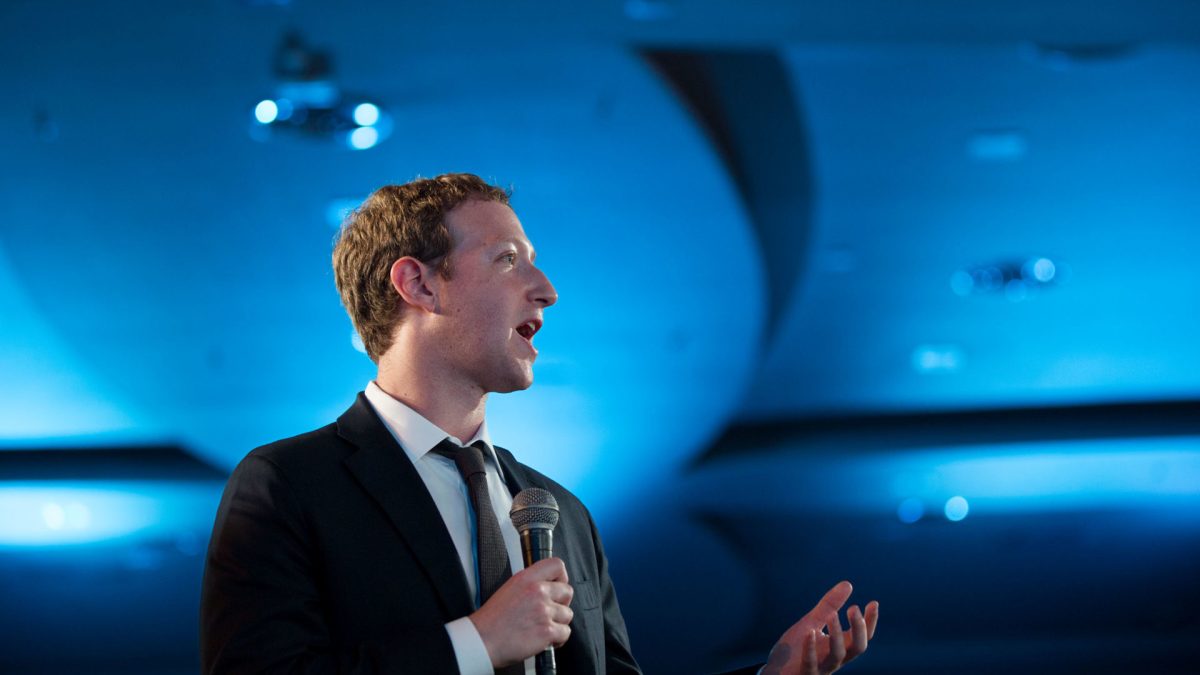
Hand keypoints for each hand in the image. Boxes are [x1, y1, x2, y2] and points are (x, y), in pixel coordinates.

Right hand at [469, 557, 574, 667]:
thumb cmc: (492, 621)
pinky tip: (545, 640)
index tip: (557, 587)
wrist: (482, 641)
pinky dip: (558, 639)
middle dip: (561, 604)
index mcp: (526, 578)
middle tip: (549, 613)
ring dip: (558, 623)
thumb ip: (530, 585)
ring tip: (542, 628)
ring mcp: (543, 610)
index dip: (561, 578)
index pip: (557, 565)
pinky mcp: (547, 630)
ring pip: (568, 614)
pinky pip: (565, 633)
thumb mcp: (509, 589)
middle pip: (568, 591)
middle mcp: (537, 591)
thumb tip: (548, 587)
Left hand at [762, 581, 878, 674]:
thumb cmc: (796, 648)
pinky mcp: (805, 674)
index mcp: (840, 647)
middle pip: (857, 648)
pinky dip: (811, 649)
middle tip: (854, 608)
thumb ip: (829, 606)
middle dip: (859, 629)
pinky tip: (810, 632)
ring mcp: (821, 668)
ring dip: (837, 635)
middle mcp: (835, 659)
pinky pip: (810, 663)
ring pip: (837, 656)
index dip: (870, 622)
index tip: (873, 603)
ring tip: (833, 615)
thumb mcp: (812, 622)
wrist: (775, 669)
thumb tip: (848, 584)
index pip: (862, 636)